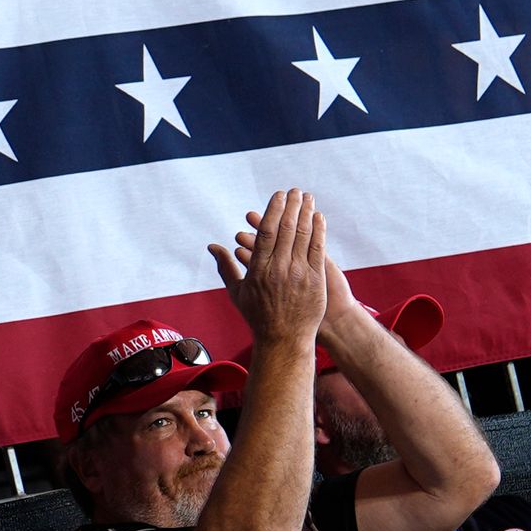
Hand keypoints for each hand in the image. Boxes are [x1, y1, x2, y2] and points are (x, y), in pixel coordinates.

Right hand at [209, 186, 331, 347]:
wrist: (284, 340)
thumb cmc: (258, 317)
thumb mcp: (237, 293)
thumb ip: (225, 267)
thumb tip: (211, 246)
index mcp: (258, 270)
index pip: (267, 232)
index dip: (273, 209)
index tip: (278, 195)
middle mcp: (279, 269)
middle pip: (287, 228)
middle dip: (292, 205)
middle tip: (295, 190)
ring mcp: (299, 274)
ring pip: (304, 235)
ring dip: (307, 212)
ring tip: (308, 197)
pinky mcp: (315, 280)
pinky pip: (318, 249)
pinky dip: (319, 230)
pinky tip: (319, 217)